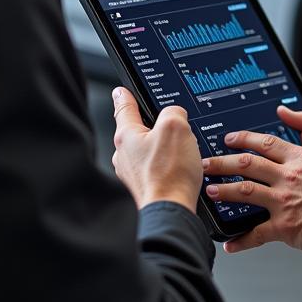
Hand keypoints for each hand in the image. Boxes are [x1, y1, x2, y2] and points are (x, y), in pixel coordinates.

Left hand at [111, 87, 200, 211]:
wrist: (170, 211)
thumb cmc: (169, 174)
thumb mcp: (176, 127)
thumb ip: (173, 112)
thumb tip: (174, 115)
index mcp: (126, 135)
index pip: (124, 107)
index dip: (125, 95)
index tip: (121, 91)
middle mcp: (124, 155)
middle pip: (137, 130)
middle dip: (151, 125)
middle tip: (168, 124)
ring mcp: (132, 173)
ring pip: (146, 150)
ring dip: (162, 148)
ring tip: (179, 152)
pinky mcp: (143, 187)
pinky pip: (154, 168)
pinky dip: (165, 165)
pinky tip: (178, 169)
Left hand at [201, 130, 301, 254]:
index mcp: (300, 158)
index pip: (264, 143)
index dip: (243, 139)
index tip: (230, 139)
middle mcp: (288, 176)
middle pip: (247, 163)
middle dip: (223, 162)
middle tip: (207, 163)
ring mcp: (284, 200)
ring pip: (245, 190)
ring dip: (225, 191)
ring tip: (210, 190)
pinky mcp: (285, 226)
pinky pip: (257, 234)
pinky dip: (241, 241)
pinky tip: (230, 244)